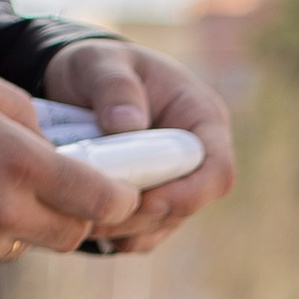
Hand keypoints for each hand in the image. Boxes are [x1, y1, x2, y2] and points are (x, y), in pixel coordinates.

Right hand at [0, 57, 132, 266]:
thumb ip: (23, 111)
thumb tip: (54, 139)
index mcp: (18, 163)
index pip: (101, 201)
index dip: (121, 199)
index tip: (121, 191)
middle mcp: (3, 212)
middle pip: (72, 235)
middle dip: (74, 215)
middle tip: (60, 190)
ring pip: (27, 246)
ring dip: (25, 223)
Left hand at [37, 39, 234, 251]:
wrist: (80, 83)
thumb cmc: (98, 66)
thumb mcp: (100, 62)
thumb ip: (115, 87)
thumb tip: (129, 125)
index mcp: (202, 118)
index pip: (218, 170)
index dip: (189, 194)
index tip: (146, 200)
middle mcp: (198, 159)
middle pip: (188, 206)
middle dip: (145, 216)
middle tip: (98, 214)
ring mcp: (177, 184)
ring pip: (164, 225)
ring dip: (126, 229)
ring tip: (82, 217)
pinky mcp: (155, 204)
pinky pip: (145, 234)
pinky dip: (118, 236)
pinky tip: (88, 224)